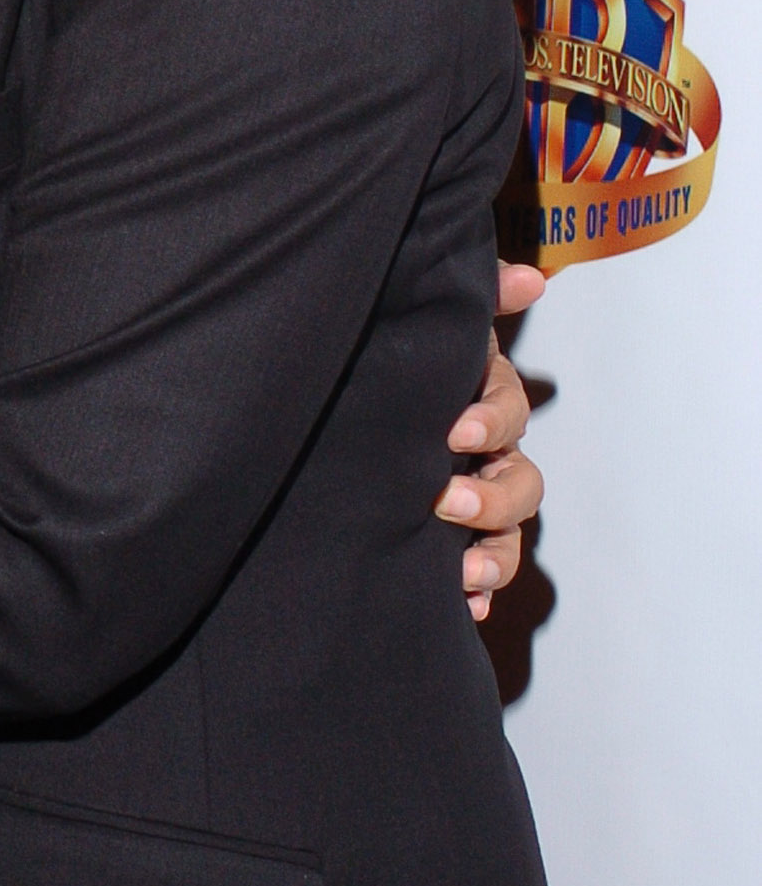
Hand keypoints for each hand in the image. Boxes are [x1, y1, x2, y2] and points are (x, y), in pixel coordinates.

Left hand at [436, 264, 545, 618]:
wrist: (352, 412)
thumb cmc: (401, 367)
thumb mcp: (434, 331)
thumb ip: (479, 298)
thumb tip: (532, 276)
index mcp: (482, 406)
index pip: (508, 414)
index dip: (491, 422)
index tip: (455, 432)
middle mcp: (489, 459)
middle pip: (521, 484)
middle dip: (493, 496)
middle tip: (448, 501)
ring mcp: (475, 506)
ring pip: (507, 536)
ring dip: (493, 555)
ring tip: (464, 570)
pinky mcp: (452, 544)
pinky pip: (479, 575)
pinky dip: (478, 593)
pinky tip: (468, 608)